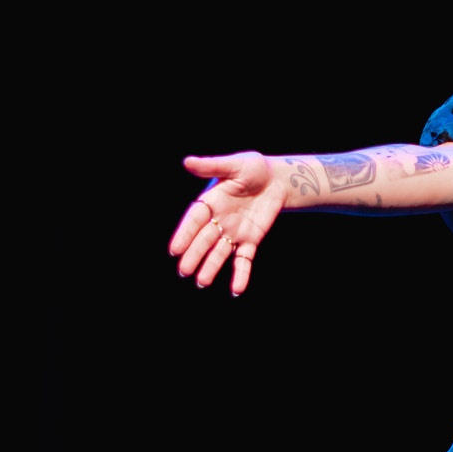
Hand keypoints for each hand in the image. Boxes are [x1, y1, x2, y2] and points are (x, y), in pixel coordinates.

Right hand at [169, 151, 284, 295]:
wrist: (278, 179)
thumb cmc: (253, 168)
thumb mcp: (234, 164)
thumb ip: (212, 166)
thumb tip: (187, 161)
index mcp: (211, 202)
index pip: (194, 220)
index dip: (185, 234)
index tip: (175, 250)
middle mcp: (219, 220)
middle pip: (204, 240)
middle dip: (194, 255)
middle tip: (184, 271)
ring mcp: (234, 231)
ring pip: (220, 252)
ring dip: (211, 266)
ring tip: (201, 282)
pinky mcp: (251, 239)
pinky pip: (244, 259)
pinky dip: (241, 274)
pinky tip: (236, 290)